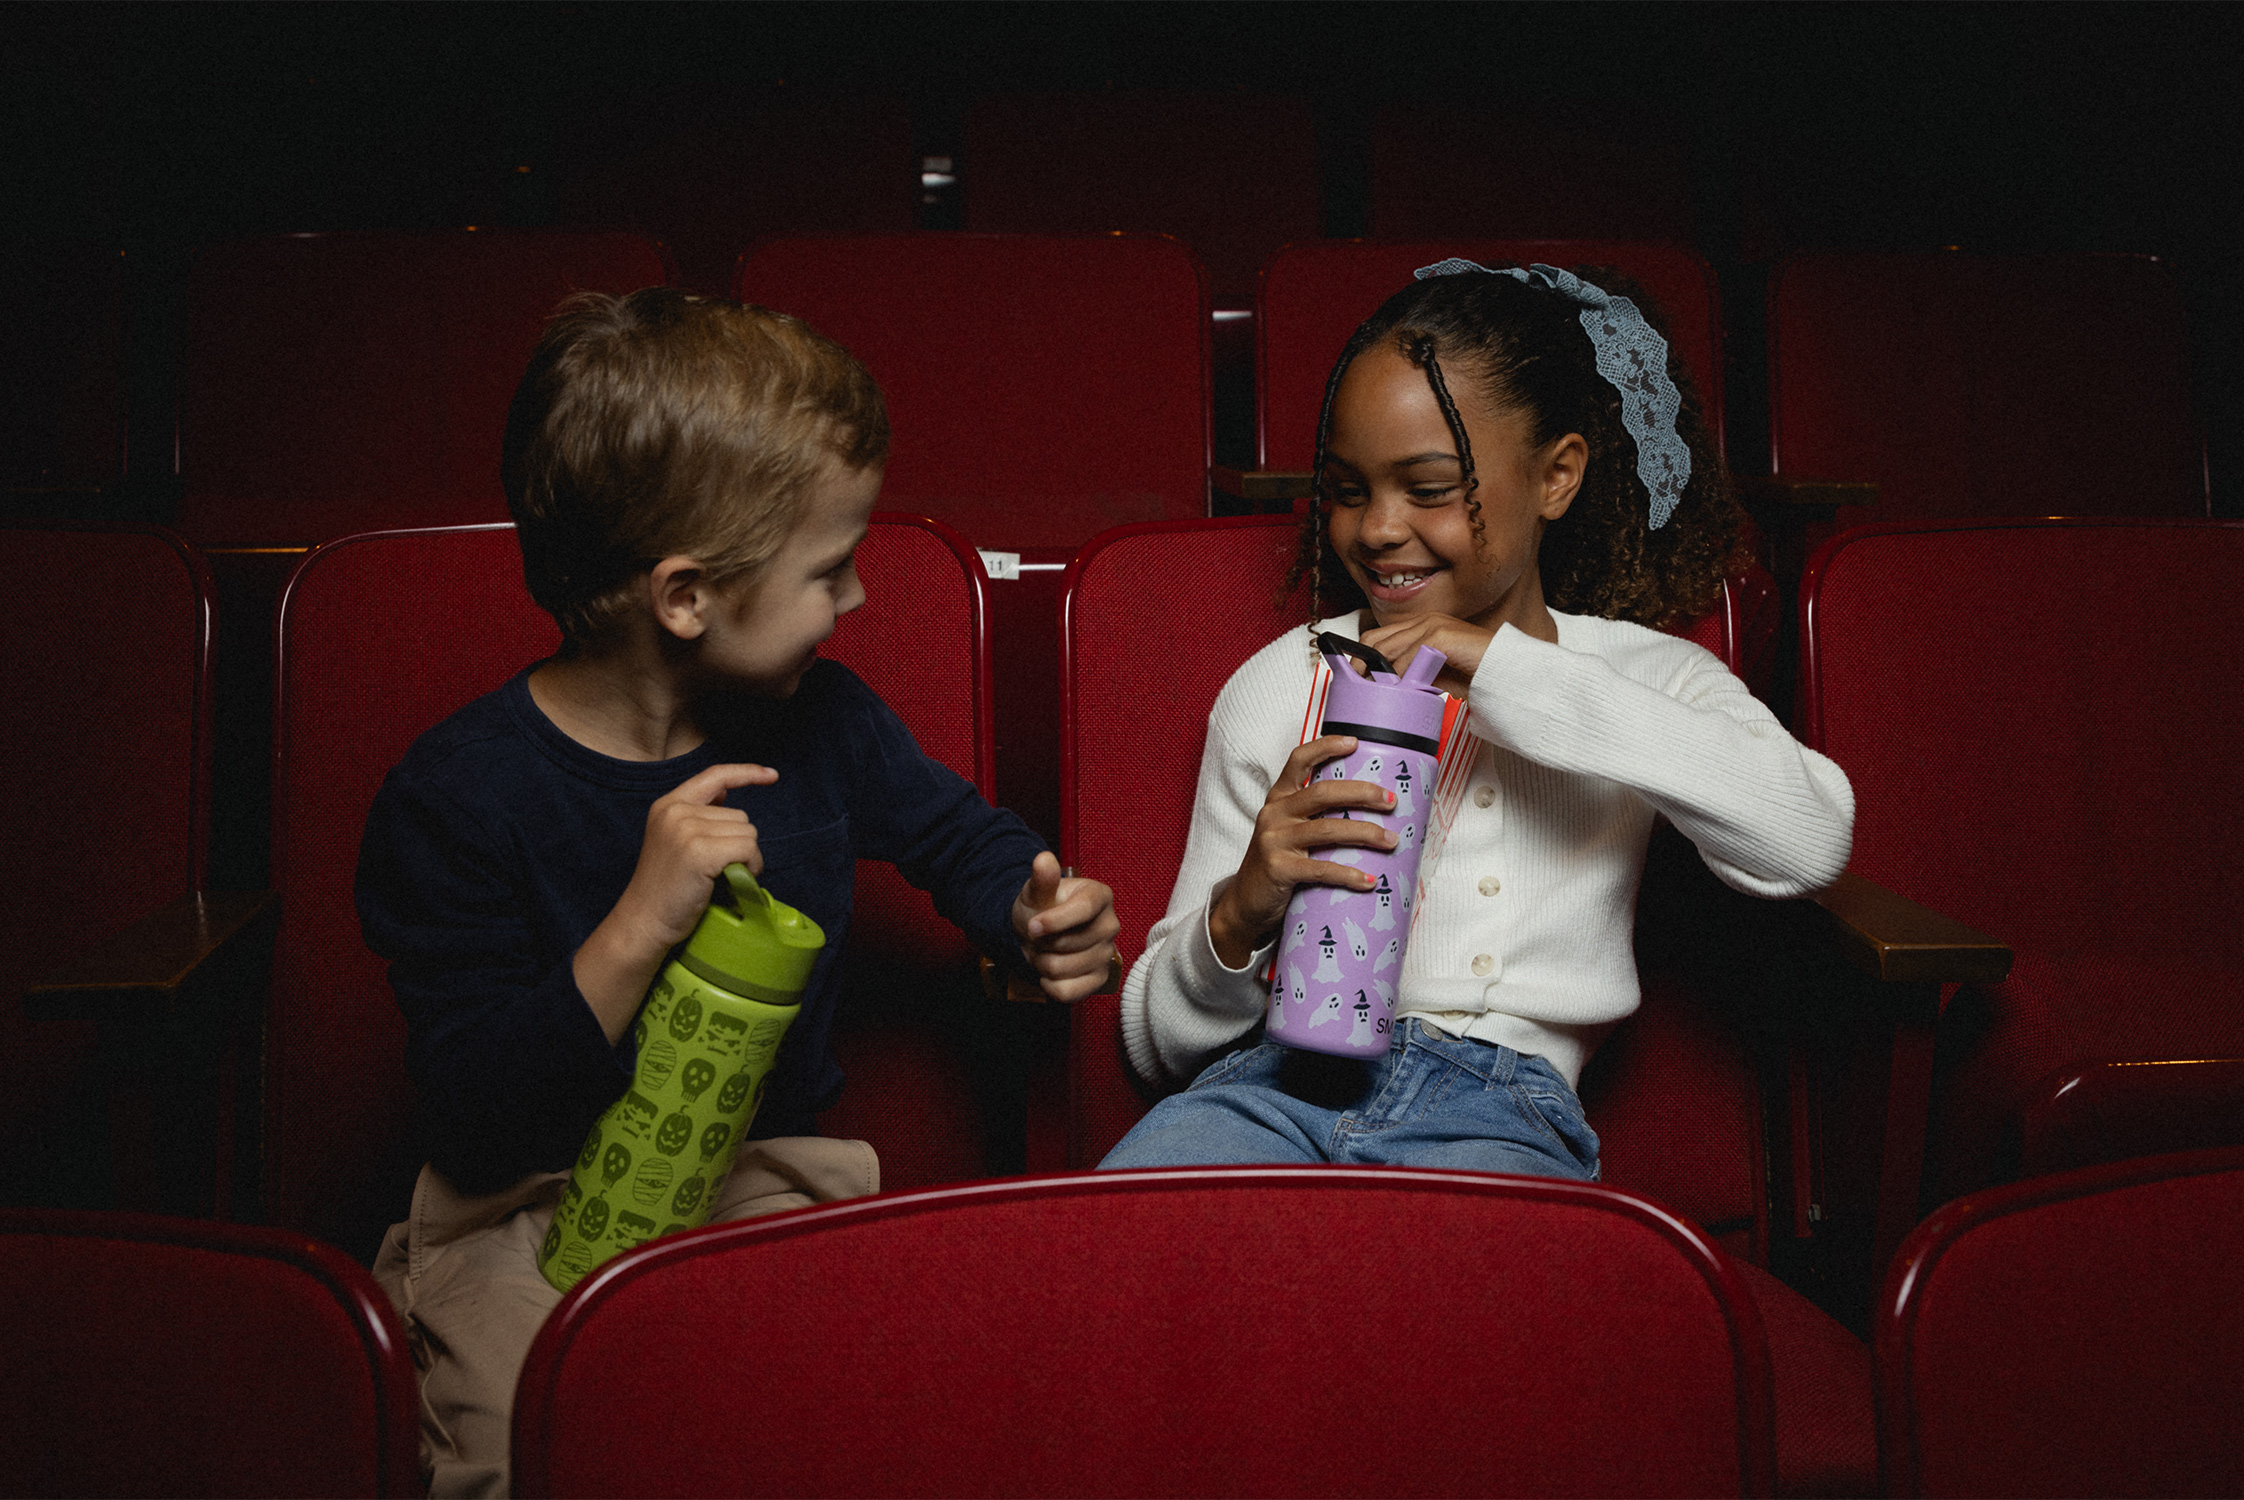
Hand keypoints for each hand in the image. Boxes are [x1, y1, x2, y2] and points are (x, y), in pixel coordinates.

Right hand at [575, 762, 777, 1041]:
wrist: (643, 922)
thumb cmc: (665, 890)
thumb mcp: (674, 842)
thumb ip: (699, 818)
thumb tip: (730, 801)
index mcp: (668, 804)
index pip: (714, 776)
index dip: (746, 772)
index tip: (771, 775)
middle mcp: (676, 811)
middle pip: (740, 815)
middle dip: (739, 843)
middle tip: (717, 871)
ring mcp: (687, 829)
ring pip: (748, 833)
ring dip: (746, 858)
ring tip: (719, 878)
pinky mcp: (700, 851)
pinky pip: (748, 849)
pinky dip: (750, 866)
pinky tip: (730, 881)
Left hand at [1011, 852, 1120, 1002]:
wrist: (1039, 932)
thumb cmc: (1041, 907)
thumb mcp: (1036, 891)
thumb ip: (1042, 879)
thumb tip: (1043, 859)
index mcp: (1100, 896)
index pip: (1084, 909)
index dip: (1056, 921)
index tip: (1032, 926)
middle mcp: (1110, 924)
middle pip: (1071, 943)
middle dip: (1043, 943)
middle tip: (1038, 936)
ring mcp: (1107, 953)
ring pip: (1065, 969)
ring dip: (1043, 963)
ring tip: (1043, 951)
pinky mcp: (1099, 978)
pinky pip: (1069, 991)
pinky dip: (1050, 985)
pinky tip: (1049, 972)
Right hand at [1208, 735, 1395, 969]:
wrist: (1246, 902)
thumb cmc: (1278, 863)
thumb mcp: (1288, 831)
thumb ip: (1315, 817)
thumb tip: (1369, 809)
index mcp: (1278, 798)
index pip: (1299, 760)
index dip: (1326, 747)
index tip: (1356, 742)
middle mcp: (1275, 814)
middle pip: (1323, 792)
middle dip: (1362, 793)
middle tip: (1391, 801)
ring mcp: (1274, 840)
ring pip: (1328, 829)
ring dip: (1366, 833)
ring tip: (1391, 841)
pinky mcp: (1279, 869)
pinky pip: (1322, 869)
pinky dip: (1349, 875)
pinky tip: (1370, 880)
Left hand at [1359, 614, 1492, 698]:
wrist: (1506, 672)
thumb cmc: (1475, 674)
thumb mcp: (1433, 675)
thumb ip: (1410, 675)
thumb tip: (1383, 687)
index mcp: (1422, 626)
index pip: (1377, 636)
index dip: (1361, 658)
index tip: (1354, 682)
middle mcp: (1424, 621)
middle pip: (1375, 640)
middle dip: (1363, 667)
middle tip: (1359, 692)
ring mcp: (1432, 626)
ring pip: (1388, 649)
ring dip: (1379, 676)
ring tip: (1378, 696)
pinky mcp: (1441, 636)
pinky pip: (1408, 659)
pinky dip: (1401, 677)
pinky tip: (1402, 691)